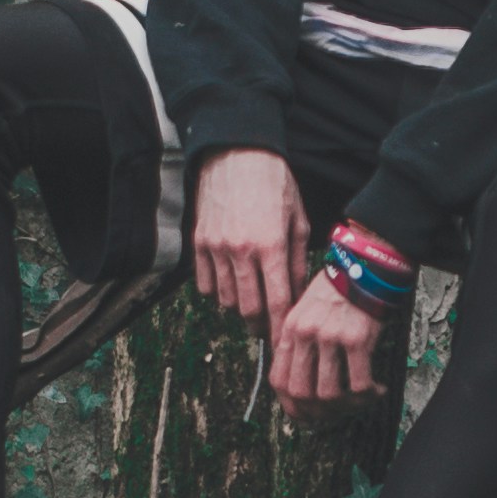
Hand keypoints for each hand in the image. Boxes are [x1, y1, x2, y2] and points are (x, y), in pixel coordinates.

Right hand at [190, 148, 305, 329]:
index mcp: (271, 245)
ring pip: (226, 300)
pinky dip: (218, 291)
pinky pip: (205, 285)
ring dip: (240, 307)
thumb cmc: (274, 184)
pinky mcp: (198, 242)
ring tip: (252, 301)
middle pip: (249, 309)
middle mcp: (241, 250)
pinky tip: (232, 282)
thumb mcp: (298, 221)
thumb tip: (296, 298)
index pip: (277, 303)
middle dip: (261, 325)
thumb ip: (296, 262)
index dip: (281, 330)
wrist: (236, 153)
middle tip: (269, 328)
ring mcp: (216, 247)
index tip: (284, 344)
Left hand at [268, 274, 390, 406]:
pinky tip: (377, 390)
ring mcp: (330, 338)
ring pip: (329, 393)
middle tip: (335, 414)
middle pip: (301, 392)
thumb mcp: (306, 311)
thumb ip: (298, 342)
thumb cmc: (339, 291)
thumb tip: (298, 383)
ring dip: (346, 406)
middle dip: (318, 413)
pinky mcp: (357, 340)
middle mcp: (306, 335)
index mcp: (290, 330)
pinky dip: (368, 395)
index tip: (306, 416)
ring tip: (360, 401)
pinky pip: (359, 384)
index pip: (279, 380)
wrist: (366, 266)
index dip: (291, 406)